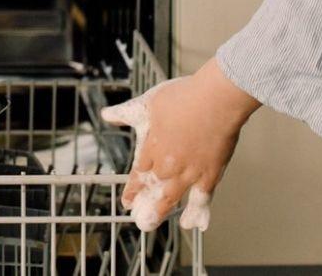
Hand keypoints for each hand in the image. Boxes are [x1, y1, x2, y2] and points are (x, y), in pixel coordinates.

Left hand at [100, 56, 258, 232]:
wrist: (215, 99)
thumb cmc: (184, 96)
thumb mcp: (148, 101)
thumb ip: (126, 113)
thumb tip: (106, 115)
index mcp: (151, 147)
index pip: (138, 173)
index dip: (132, 188)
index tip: (128, 201)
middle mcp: (167, 164)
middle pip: (152, 189)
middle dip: (144, 204)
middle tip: (139, 219)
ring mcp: (189, 172)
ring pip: (171, 198)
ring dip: (160, 212)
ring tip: (151, 225)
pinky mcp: (210, 175)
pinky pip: (202, 200)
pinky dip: (197, 213)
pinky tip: (192, 224)